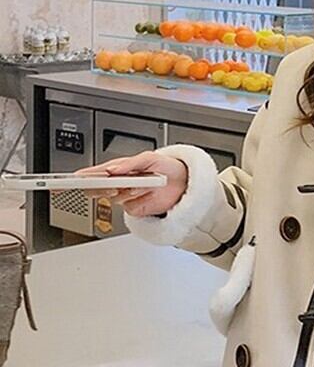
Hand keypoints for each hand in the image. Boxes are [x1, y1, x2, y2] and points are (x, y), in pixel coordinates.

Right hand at [73, 151, 187, 216]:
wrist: (184, 183)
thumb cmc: (167, 167)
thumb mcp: (150, 158)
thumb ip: (131, 163)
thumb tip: (114, 169)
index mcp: (120, 168)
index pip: (97, 172)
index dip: (84, 176)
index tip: (74, 178)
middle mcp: (121, 183)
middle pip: (100, 188)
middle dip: (100, 186)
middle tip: (108, 184)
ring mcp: (128, 196)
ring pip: (115, 198)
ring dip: (125, 191)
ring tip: (139, 184)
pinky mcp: (137, 208)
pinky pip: (130, 208)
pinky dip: (136, 201)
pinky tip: (145, 193)